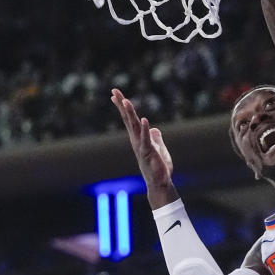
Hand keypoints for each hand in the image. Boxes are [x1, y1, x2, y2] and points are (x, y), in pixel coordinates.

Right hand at [111, 88, 179, 207]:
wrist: (160, 183)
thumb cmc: (158, 168)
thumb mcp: (159, 149)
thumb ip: (155, 139)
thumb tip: (154, 130)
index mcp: (138, 138)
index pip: (129, 119)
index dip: (123, 107)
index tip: (115, 94)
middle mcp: (136, 140)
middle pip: (128, 119)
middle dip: (122, 105)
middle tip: (114, 91)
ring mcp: (141, 146)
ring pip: (134, 127)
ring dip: (130, 113)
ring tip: (125, 101)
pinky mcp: (148, 153)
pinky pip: (146, 139)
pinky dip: (144, 129)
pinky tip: (143, 119)